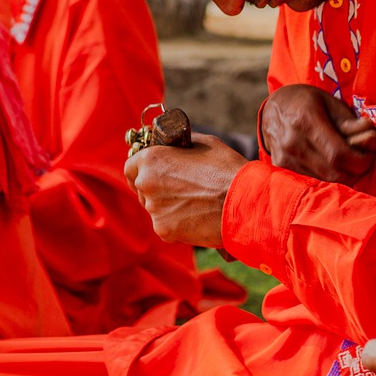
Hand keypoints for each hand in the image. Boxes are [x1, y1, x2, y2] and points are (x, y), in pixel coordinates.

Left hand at [125, 135, 246, 247]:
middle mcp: (146, 185)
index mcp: (151, 160)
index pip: (131, 166)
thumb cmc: (227, 170)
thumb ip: (181, 146)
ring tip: (195, 202)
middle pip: (142, 188)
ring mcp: (154, 210)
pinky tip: (197, 216)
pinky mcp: (164, 231)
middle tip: (180, 187)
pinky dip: (177, 222)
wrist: (245, 204)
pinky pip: (165, 225)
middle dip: (156, 187)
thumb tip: (174, 145)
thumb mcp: (204, 144)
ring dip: (168, 205)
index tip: (153, 171)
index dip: (141, 168)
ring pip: (155, 207)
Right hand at [259, 84, 375, 182]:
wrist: (273, 107)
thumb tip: (374, 138)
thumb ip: (350, 122)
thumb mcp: (330, 102)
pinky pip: (312, 178)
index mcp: (305, 121)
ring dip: (343, 175)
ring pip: (324, 180)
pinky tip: (332, 163)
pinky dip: (328, 175)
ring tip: (350, 160)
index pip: (339, 155)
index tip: (371, 156)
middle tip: (364, 160)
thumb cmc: (306, 101)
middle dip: (355, 171)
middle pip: (333, 172)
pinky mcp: (281, 167)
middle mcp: (292, 142)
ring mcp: (284, 157)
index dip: (360, 161)